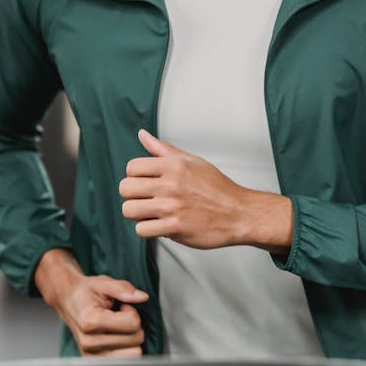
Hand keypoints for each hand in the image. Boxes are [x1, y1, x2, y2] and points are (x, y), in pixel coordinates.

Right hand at [34, 248, 147, 356]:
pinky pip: (125, 361)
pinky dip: (126, 348)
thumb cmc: (86, 293)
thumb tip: (142, 297)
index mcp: (90, 321)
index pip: (132, 323)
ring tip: (116, 326)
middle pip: (135, 339)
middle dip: (133, 325)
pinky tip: (114, 336)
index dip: (132, 311)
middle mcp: (89, 341)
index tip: (122, 307)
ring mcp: (91, 354)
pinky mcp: (95, 362)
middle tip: (118, 316)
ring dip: (129, 337)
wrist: (68, 302)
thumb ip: (123, 289)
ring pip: (133, 353)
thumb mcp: (103, 283)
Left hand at [119, 129, 292, 252]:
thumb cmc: (217, 188)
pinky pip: (142, 230)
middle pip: (125, 189)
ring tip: (151, 213)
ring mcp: (172, 206)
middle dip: (132, 196)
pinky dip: (147, 230)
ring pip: (129, 210)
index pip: (132, 167)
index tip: (145, 183)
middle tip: (146, 199)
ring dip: (137, 214)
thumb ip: (164, 149)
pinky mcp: (175, 227)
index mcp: (174, 165)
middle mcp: (171, 184)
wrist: (239, 213)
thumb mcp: (192, 161)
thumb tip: (142, 135)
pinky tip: (159, 225)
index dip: (135, 177)